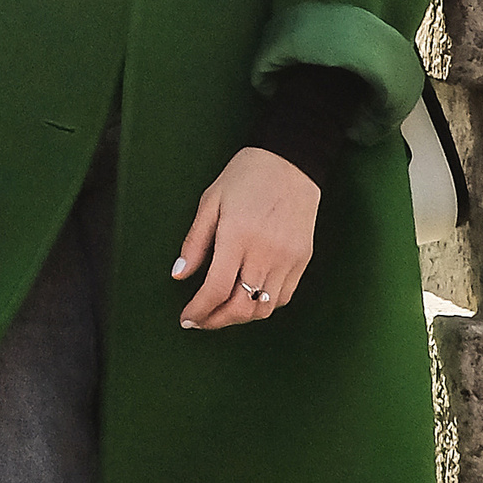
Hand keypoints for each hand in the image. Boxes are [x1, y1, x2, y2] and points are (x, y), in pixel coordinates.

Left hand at [175, 145, 318, 329]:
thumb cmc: (245, 177)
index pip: (216, 289)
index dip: (199, 310)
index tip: (187, 318)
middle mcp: (265, 252)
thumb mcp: (210, 202)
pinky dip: (262, 305)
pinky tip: (247, 298)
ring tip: (221, 312)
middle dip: (217, 320)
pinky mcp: (303, 260)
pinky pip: (282, 297)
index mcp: (238, 237)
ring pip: (263, 308)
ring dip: (240, 317)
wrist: (291, 162)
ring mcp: (288, 259)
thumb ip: (195, 243)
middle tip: (200, 321)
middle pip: (241, 307)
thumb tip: (179, 276)